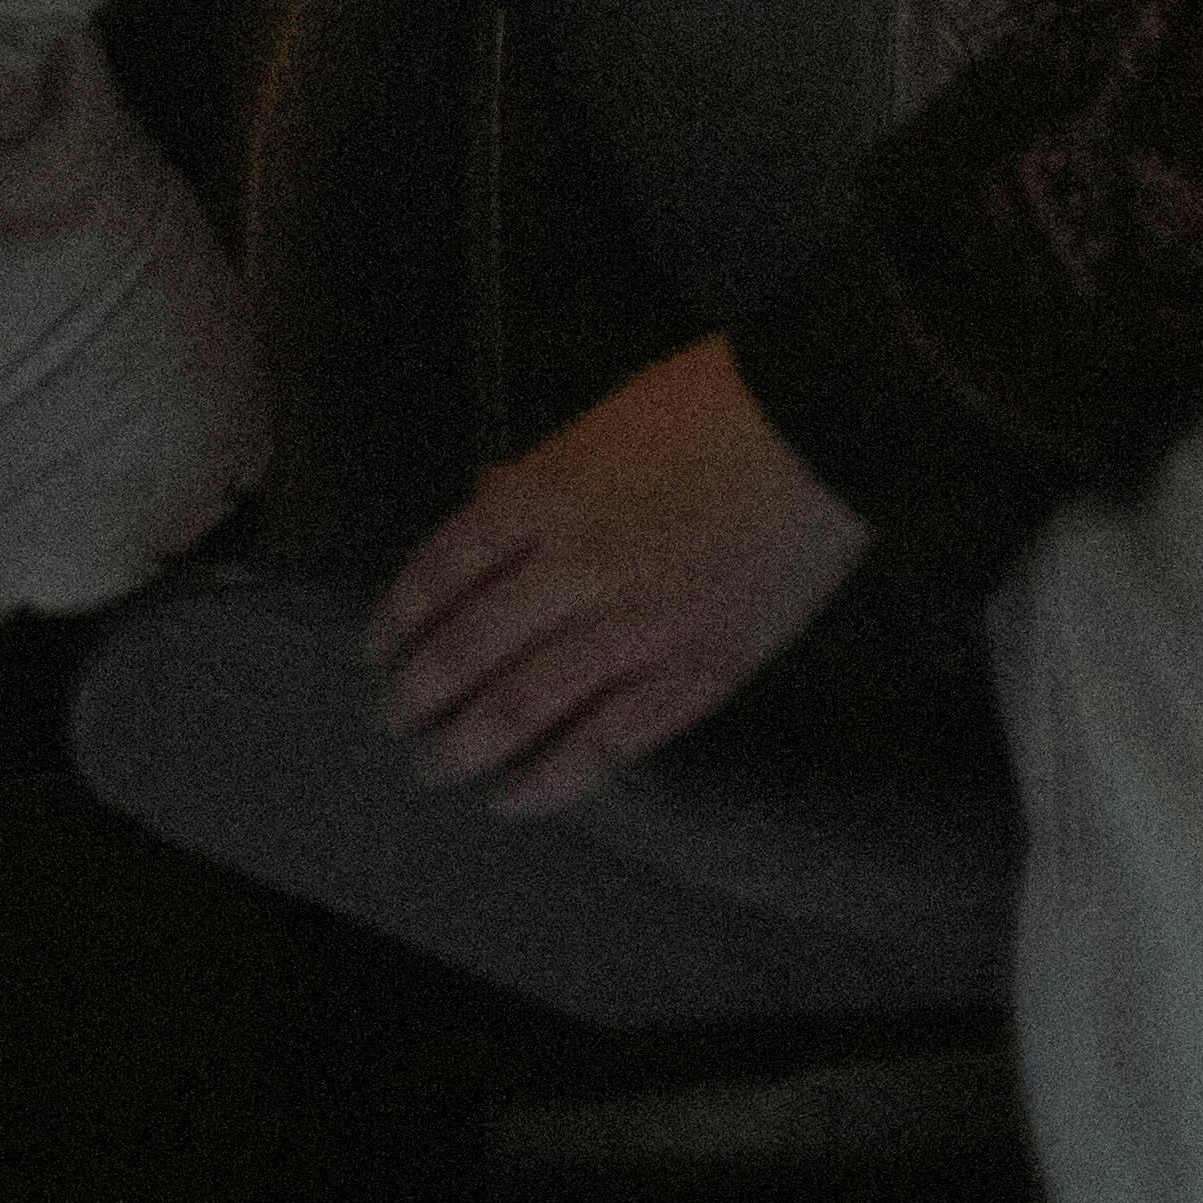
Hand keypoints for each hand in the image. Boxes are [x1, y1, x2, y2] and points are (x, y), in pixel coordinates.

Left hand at [367, 339, 870, 812]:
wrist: (825, 426)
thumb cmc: (718, 406)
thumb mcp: (607, 418)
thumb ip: (540, 475)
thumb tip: (484, 503)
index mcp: (552, 491)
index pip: (443, 569)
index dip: (398, 618)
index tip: (376, 649)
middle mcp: (580, 566)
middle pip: (468, 650)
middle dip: (415, 697)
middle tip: (391, 721)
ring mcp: (637, 629)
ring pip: (523, 709)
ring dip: (463, 748)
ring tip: (432, 767)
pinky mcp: (693, 675)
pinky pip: (603, 746)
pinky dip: (548, 781)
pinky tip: (513, 796)